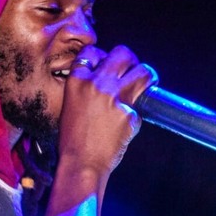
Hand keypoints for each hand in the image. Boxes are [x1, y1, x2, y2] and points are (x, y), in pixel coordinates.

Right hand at [59, 45, 157, 174]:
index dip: (102, 57)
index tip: (107, 63)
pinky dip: (136, 114)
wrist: (81, 164)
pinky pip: (140, 107)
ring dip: (146, 75)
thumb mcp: (69, 106)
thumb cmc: (72, 140)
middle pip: (123, 54)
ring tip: (146, 82)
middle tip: (132, 70)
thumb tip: (103, 79)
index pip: (93, 52)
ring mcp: (116, 97)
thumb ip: (85, 88)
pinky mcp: (131, 114)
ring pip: (143, 71)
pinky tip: (127, 124)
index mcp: (77, 80)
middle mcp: (97, 83)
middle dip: (130, 60)